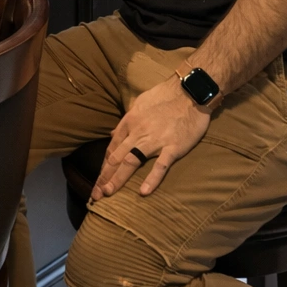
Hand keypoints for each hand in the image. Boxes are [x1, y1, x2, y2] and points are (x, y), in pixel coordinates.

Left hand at [91, 76, 210, 199]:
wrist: (190, 92)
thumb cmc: (165, 96)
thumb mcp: (139, 103)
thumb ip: (126, 121)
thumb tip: (113, 134)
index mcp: (129, 122)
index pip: (112, 148)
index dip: (104, 166)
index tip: (99, 180)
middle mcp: (138, 132)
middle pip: (116, 158)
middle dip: (104, 177)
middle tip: (96, 194)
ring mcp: (155, 141)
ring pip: (131, 162)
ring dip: (118, 179)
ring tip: (108, 194)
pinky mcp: (173, 147)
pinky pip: (160, 166)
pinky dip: (151, 179)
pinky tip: (143, 192)